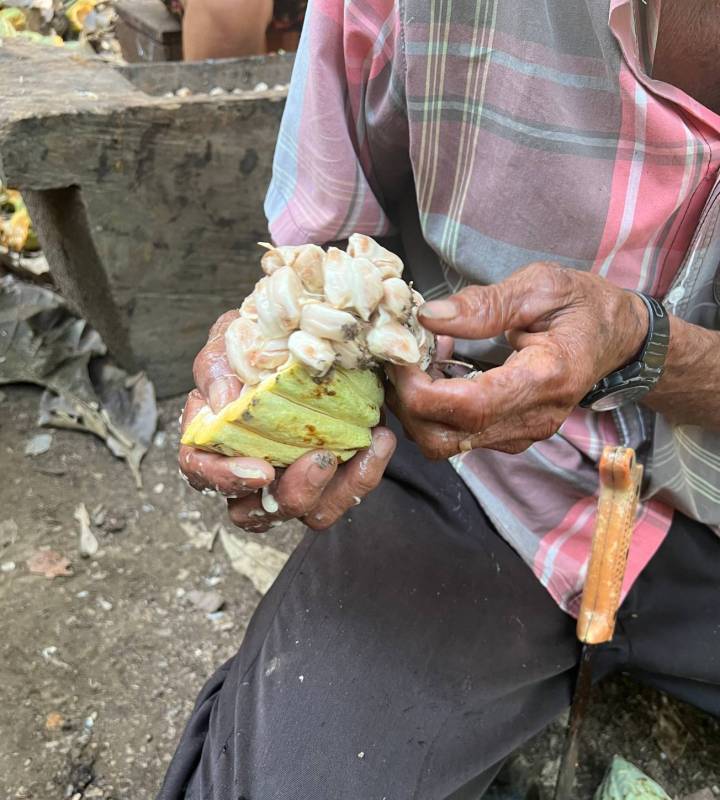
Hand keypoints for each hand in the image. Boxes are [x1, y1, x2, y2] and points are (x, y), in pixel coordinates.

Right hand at [179, 310, 396, 530]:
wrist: (307, 329)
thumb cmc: (255, 337)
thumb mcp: (229, 338)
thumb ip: (217, 368)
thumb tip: (222, 403)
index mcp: (214, 438)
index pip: (200, 471)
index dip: (225, 479)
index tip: (262, 471)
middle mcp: (248, 468)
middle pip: (253, 512)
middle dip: (291, 494)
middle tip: (321, 460)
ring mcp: (290, 476)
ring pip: (305, 513)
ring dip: (334, 491)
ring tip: (364, 446)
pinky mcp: (331, 474)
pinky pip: (346, 492)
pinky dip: (365, 472)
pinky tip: (381, 439)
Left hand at [386, 262, 647, 457]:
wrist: (616, 337)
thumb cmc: (581, 306)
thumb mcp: (539, 287)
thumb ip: (485, 304)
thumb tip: (429, 316)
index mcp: (546, 378)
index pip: (469, 406)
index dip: (421, 389)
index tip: (401, 357)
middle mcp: (533, 419)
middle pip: (445, 438)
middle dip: (409, 404)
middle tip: (404, 358)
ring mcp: (522, 434)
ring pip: (445, 444)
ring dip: (418, 408)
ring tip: (424, 361)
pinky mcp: (510, 436)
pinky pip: (457, 437)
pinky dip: (435, 410)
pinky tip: (441, 372)